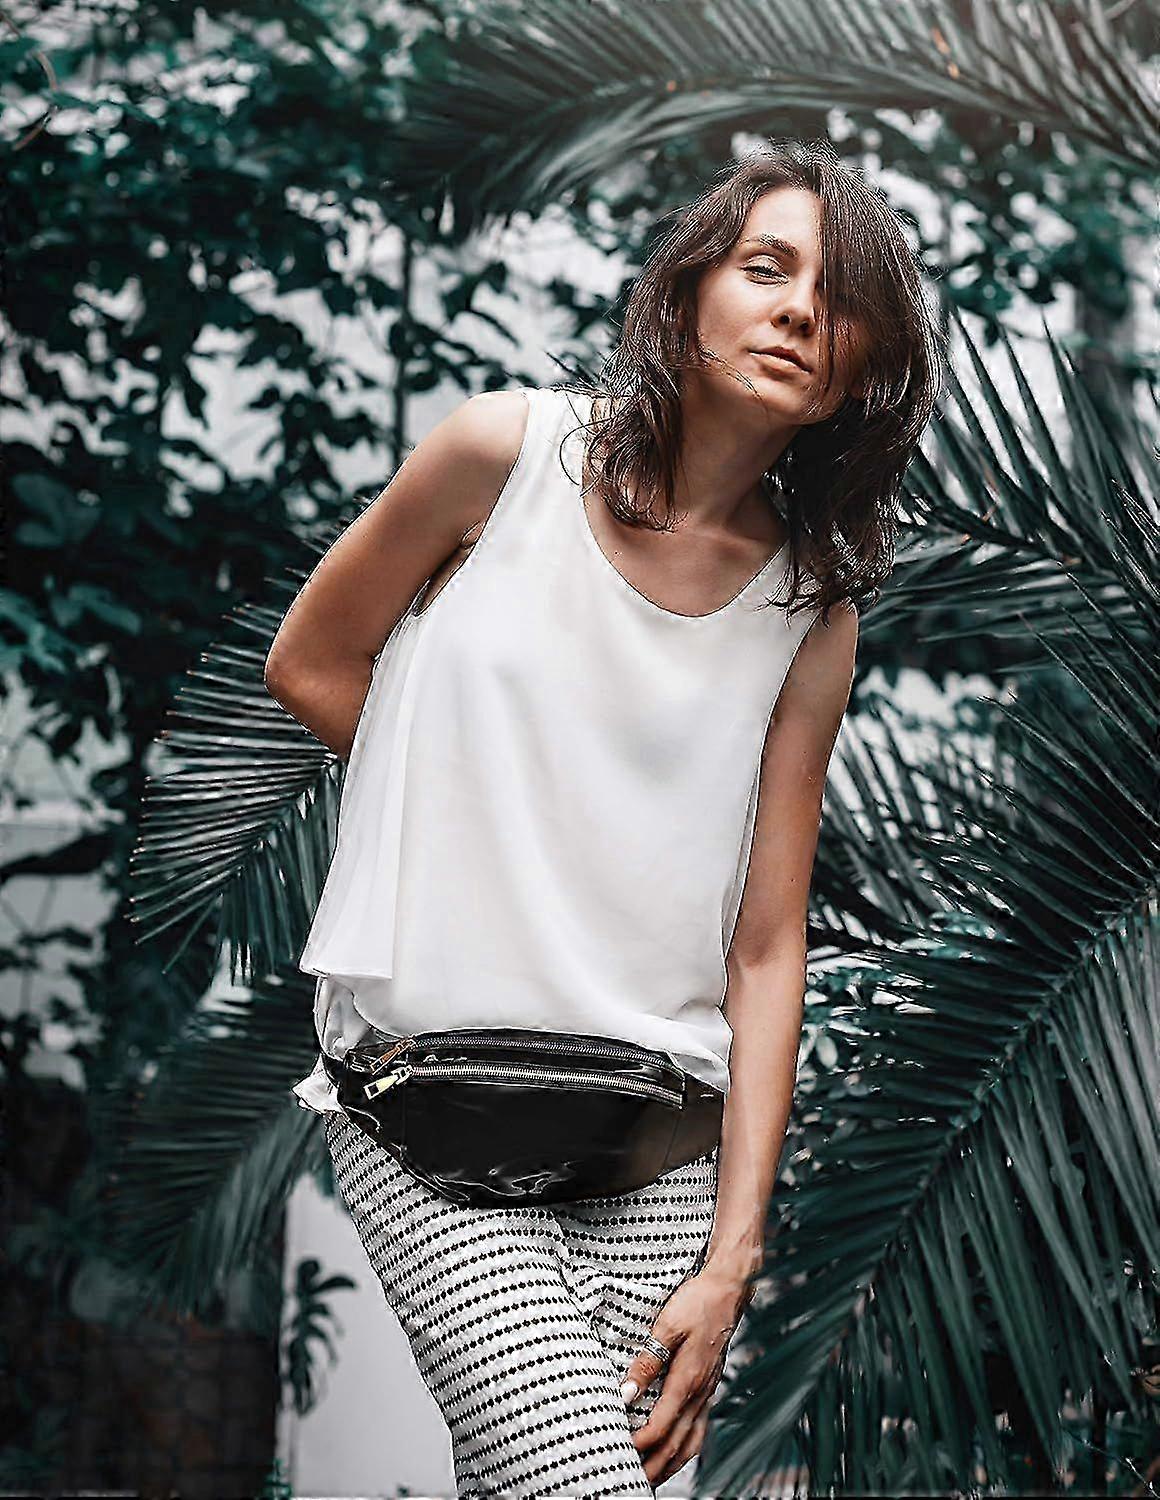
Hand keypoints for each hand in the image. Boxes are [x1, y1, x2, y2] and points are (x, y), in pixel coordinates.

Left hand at [619, 1266, 752, 1487]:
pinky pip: (700, 1429)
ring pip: (691, 1442)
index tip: (621, 1453)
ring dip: (670, 1464)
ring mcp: (708, 1392)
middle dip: (654, 1467)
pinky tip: (676, 1453)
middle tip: (632, 1481)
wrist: (728, 1289)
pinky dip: (686, 1449)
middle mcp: (701, 1393)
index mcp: (689, 1379)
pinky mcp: (710, 1387)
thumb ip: (647, 1361)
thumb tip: (627, 1392)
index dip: (641, 1444)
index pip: (662, 1426)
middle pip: (677, 1444)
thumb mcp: (667, 1325)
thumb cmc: (699, 1301)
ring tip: (651, 1478)